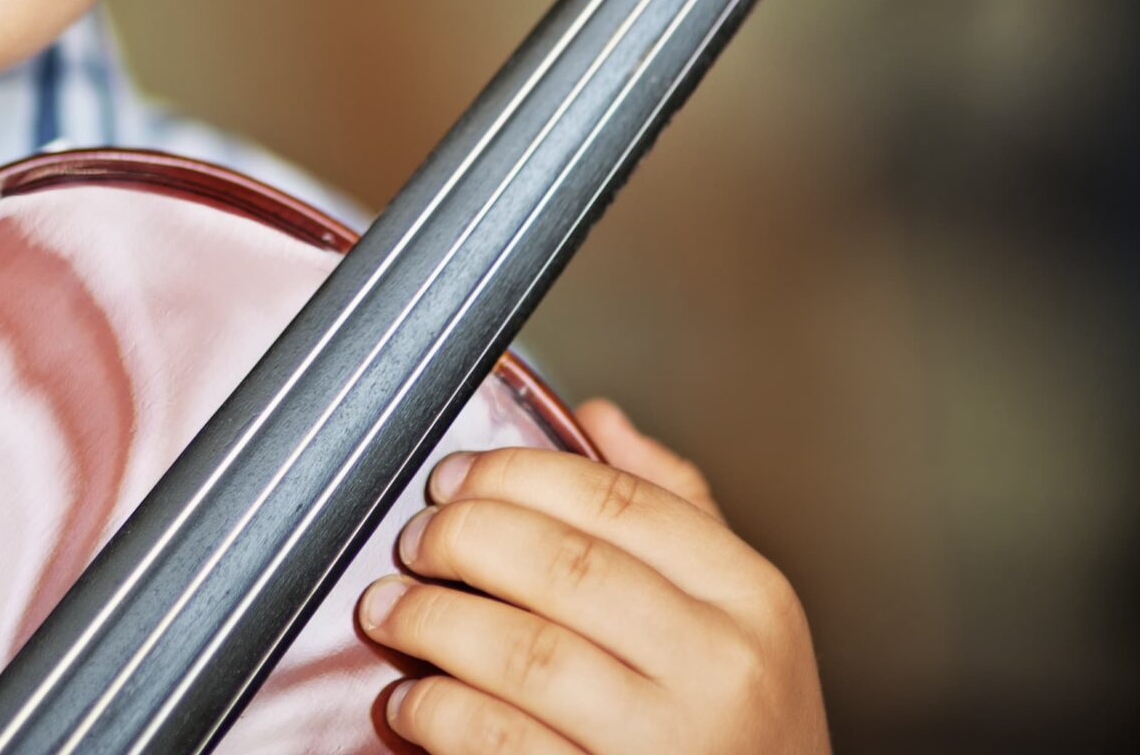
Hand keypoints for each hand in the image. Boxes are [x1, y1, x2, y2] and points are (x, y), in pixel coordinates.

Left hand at [356, 398, 830, 753]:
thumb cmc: (737, 730)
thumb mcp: (738, 618)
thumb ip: (673, 512)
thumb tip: (596, 418)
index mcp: (749, 598)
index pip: (615, 498)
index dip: (513, 474)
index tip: (451, 477)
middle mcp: (719, 669)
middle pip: (561, 565)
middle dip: (460, 538)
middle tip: (413, 541)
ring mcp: (666, 744)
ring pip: (521, 653)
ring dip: (429, 620)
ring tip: (390, 611)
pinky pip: (497, 740)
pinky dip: (436, 711)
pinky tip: (412, 701)